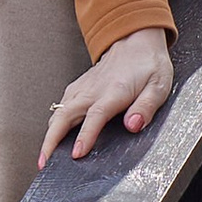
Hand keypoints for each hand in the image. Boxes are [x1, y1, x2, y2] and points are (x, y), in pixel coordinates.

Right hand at [39, 25, 174, 164]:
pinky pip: (60, 106)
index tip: (76, 154)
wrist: (135, 39)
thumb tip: (133, 125)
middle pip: (64, 117)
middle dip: (51, 141)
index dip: (85, 136)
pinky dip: (53, 123)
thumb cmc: (148, 64)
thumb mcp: (158, 86)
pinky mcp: (78, 88)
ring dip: (49, 134)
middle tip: (43, 162)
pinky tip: (52, 136)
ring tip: (43, 156)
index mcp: (113, 92)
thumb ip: (146, 107)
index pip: (95, 117)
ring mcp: (83, 88)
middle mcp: (93, 90)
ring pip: (58, 113)